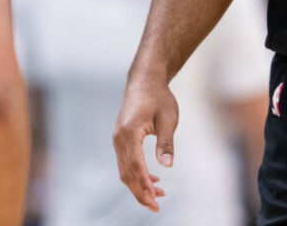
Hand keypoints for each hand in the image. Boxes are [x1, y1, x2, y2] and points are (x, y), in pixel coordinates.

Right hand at [113, 77, 178, 211]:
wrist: (144, 80)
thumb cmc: (158, 97)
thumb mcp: (168, 118)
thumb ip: (166, 142)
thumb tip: (168, 166)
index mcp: (129, 132)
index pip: (136, 166)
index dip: (145, 186)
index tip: (156, 200)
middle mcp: (119, 138)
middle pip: (127, 173)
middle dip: (141, 192)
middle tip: (156, 206)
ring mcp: (117, 139)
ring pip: (125, 170)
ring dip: (139, 185)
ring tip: (159, 194)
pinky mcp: (121, 139)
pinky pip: (126, 162)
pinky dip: (137, 174)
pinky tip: (153, 179)